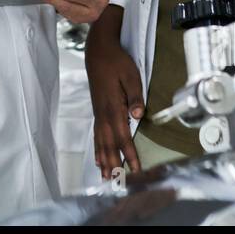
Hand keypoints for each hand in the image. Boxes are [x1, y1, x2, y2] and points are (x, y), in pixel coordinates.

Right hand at [86, 9, 143, 179]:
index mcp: (113, 107)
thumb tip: (139, 115)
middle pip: (109, 144)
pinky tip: (98, 158)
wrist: (98, 51)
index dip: (130, 154)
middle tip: (117, 182)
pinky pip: (96, 134)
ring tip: (105, 177)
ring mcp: (98, 113)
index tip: (136, 169)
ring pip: (101, 141)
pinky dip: (97, 148)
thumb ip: (135, 96)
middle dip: (114, 164)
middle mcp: (103, 114)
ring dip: (104, 160)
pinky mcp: (96, 110)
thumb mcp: (131, 75)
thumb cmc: (117, 62)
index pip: (123, 136)